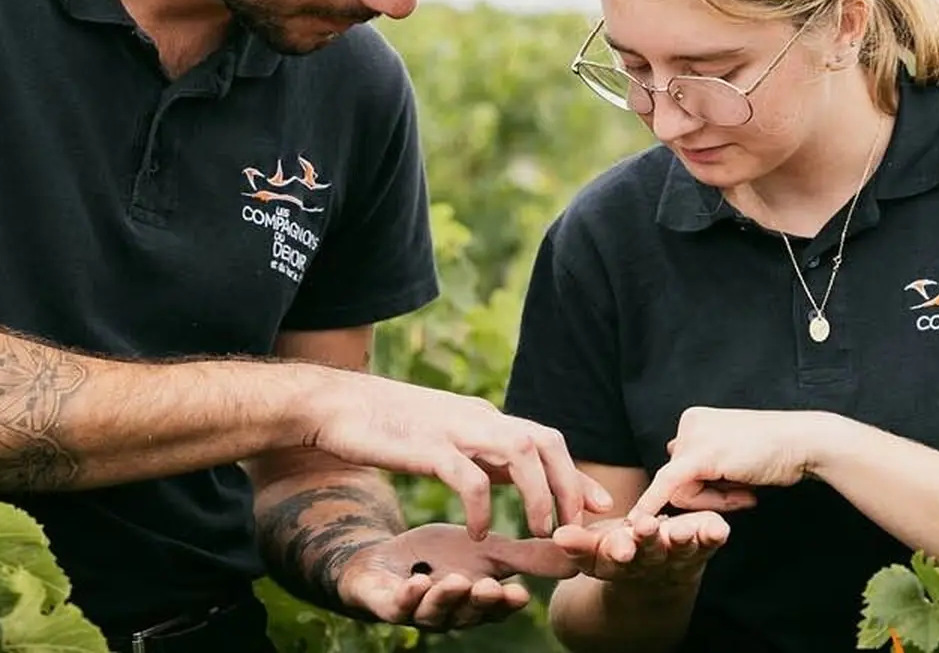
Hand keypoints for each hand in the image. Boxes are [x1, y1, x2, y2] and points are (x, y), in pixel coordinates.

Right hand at [311, 371, 612, 538]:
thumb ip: (483, 451)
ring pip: (519, 452)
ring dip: (538, 494)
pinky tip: (480, 534)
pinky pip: (468, 475)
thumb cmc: (389, 425)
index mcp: (484, 418)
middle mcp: (478, 418)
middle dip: (569, 483)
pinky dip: (482, 506)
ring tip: (539, 532)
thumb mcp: (448, 435)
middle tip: (578, 528)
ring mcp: (454, 429)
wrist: (337, 404)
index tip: (602, 506)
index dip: (576, 474)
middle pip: (545, 441)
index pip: (545, 441)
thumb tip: (518, 470)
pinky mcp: (427, 445)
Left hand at [336, 522, 578, 630]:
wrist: (383, 561)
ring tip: (457, 581)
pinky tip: (416, 583)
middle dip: (479, 603)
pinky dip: (408, 597)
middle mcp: (451, 613)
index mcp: (478, 601)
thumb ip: (529, 556)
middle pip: (468, 614)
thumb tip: (577, 554)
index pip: (497, 606)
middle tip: (489, 587)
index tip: (520, 593)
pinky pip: (397, 607)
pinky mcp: (386, 604)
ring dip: (447, 599)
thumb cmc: (443, 558)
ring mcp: (418, 611)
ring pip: (435, 612)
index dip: (506, 603)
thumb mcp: (489, 552)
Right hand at [552, 513, 728, 589]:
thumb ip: (577, 543)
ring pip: (678, 550)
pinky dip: (713, 536)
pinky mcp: (700, 548)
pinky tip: (718, 529)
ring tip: (678, 530)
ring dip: (679, 539)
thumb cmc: (617, 550)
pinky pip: (708, 544)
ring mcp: (676, 557)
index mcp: (617, 562)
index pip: (612, 558)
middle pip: (647, 554)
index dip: (614, 552)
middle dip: (646, 541)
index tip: (617, 546)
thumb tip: (558, 537)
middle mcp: (649, 563)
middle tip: (644, 528)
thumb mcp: (593, 549)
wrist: (655, 574)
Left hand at [630, 406, 825, 517]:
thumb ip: (706, 463)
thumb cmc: (776, 451)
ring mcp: (692, 438)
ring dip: (715, 501)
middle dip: (710, 495)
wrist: (803, 442)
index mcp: (695, 420)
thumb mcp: (733, 454)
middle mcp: (688, 424)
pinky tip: (636, 520)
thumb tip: (678, 478)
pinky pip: (668, 486)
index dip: (707, 486)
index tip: (727, 487)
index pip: (684, 465)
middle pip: (680, 479)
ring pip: (682, 492)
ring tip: (747, 486)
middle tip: (745, 489)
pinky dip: (651, 505)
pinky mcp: (698, 457)